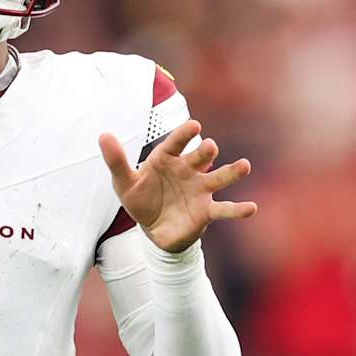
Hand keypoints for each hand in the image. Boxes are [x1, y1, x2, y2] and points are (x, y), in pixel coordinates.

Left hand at [99, 120, 256, 252]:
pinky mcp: (207, 210)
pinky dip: (238, 210)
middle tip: (210, 146)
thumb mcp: (124, 183)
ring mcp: (200, 189)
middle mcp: (188, 170)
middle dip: (205, 152)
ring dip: (232, 172)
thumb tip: (103, 135)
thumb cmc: (141, 200)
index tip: (194, 125)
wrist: (153, 230)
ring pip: (219, 177)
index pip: (175, 143)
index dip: (184, 135)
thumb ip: (116, 161)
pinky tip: (251, 208)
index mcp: (167, 159)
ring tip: (245, 165)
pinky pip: (225, 209)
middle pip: (200, 157)